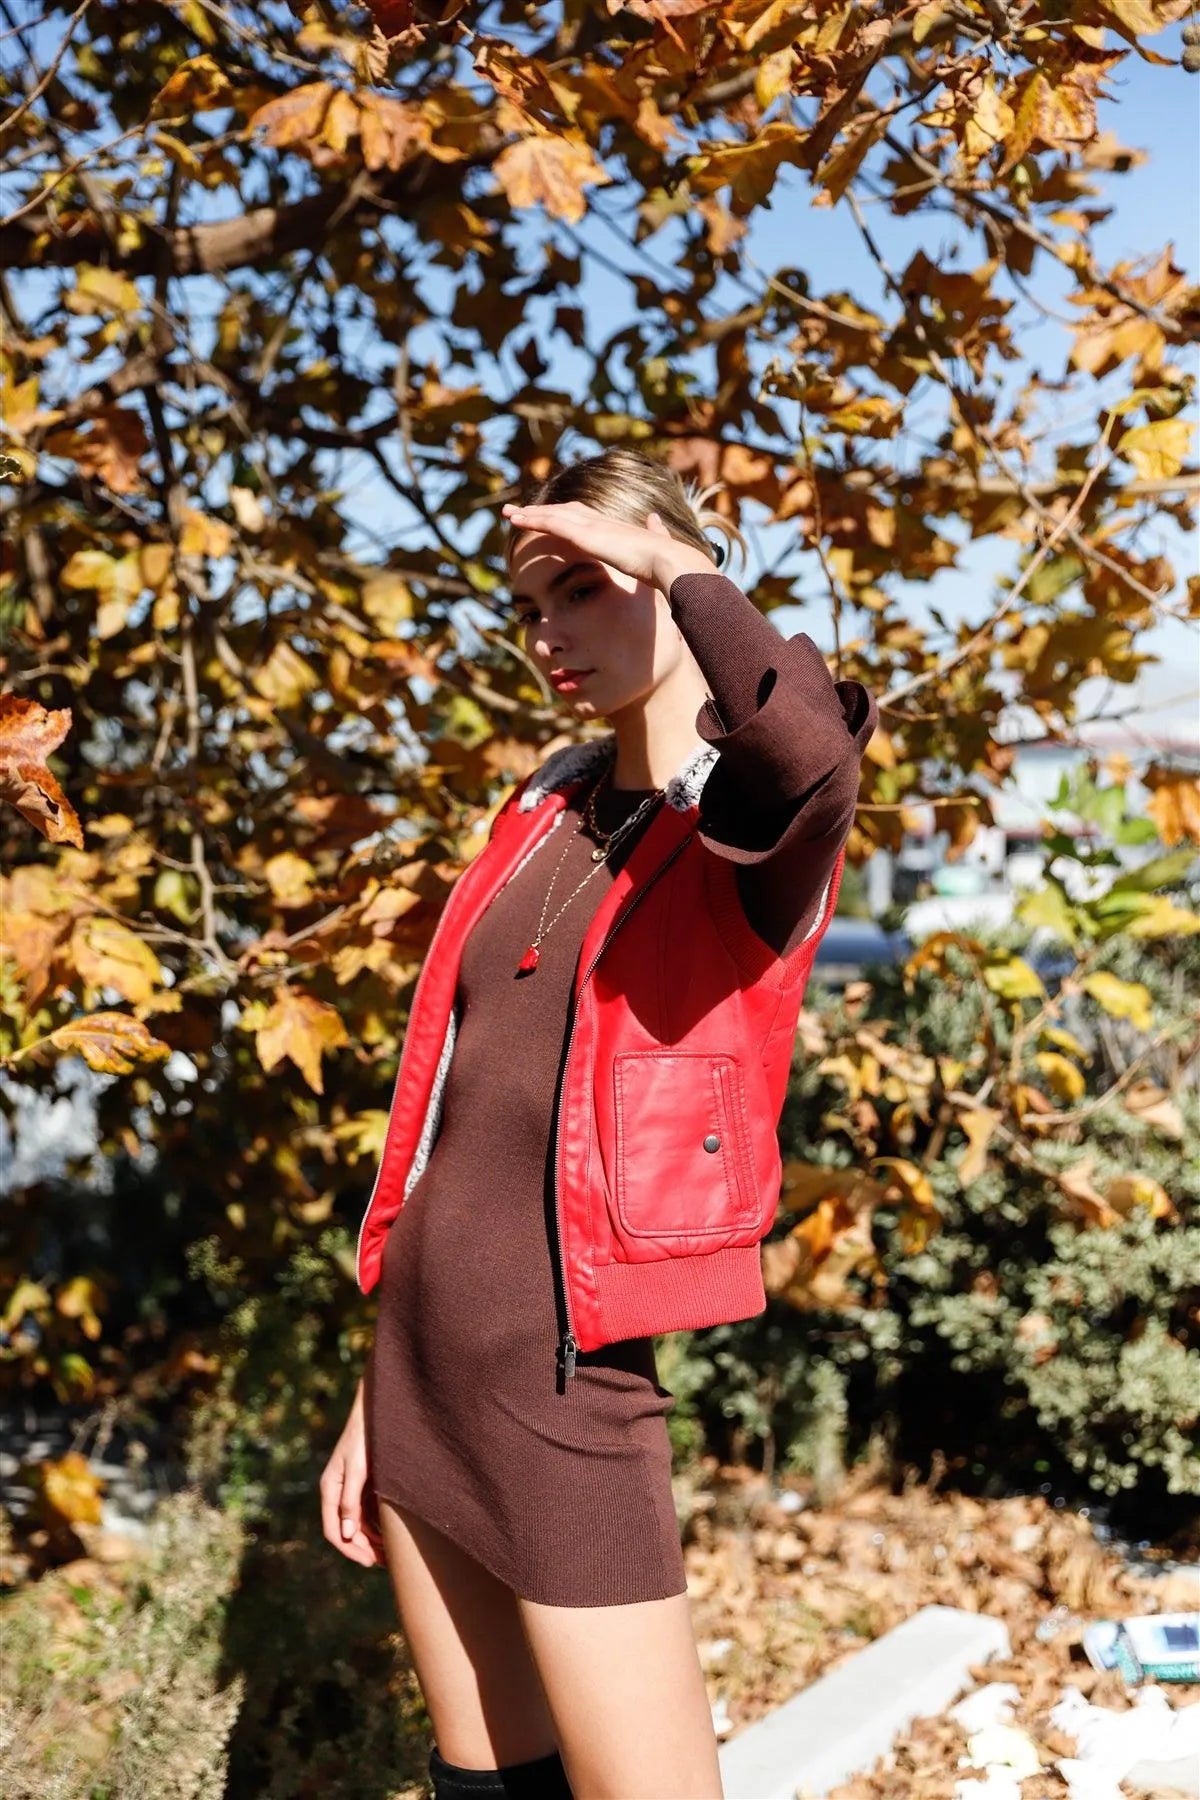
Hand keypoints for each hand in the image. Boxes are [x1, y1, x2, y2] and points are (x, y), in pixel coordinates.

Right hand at [319, 1377, 384, 1568]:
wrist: (378, 1410)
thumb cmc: (365, 1437)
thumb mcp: (357, 1469)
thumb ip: (350, 1500)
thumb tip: (347, 1532)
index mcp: (330, 1489)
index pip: (333, 1530)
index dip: (350, 1549)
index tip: (369, 1562)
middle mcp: (337, 1492)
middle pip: (346, 1530)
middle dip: (363, 1548)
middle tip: (385, 1563)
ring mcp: (351, 1489)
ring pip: (358, 1523)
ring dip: (371, 1540)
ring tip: (391, 1554)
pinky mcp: (364, 1484)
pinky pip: (368, 1512)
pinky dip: (377, 1525)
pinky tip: (392, 1534)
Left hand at [501, 499, 713, 594]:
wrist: (670, 562)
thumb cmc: (667, 563)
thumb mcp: (657, 545)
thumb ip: (655, 532)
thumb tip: (656, 520)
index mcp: (616, 527)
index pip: (583, 516)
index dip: (564, 515)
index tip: (549, 516)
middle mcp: (601, 522)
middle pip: (564, 510)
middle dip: (541, 511)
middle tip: (519, 511)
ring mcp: (593, 526)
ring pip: (553, 514)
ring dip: (529, 513)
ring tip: (509, 513)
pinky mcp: (586, 535)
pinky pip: (552, 524)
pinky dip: (532, 520)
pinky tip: (517, 521)